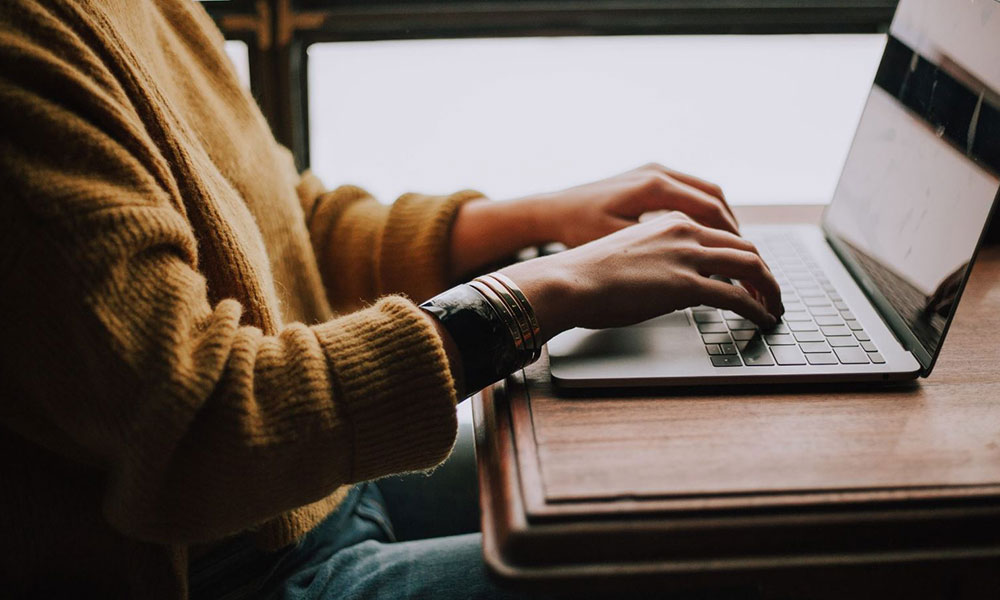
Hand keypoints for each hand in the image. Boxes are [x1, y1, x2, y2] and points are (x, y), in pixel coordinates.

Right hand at [499, 211, 782, 342]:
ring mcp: (687, 256)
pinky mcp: (686, 284)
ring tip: (774, 308)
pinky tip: (762, 319)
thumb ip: (658, 261)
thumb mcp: (629, 255)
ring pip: (751, 266)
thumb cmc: (586, 274)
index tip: (751, 275)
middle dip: (765, 272)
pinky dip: (758, 308)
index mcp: (670, 221)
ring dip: (769, 289)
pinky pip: (738, 296)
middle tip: (771, 293)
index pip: (722, 234)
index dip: (744, 256)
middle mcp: (684, 231)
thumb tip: (671, 286)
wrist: (568, 281)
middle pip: (745, 247)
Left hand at [534, 163, 738, 247]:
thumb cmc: (578, 230)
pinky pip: (689, 191)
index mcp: (654, 186)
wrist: (552, 210)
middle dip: (733, 229)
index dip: (732, 238)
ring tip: (731, 248)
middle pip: (714, 198)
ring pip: (705, 192)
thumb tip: (701, 267)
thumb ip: (661, 251)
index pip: (710, 210)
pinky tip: (705, 234)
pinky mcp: (648, 176)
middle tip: (746, 257)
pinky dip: (704, 211)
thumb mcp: (620, 244)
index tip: (743, 261)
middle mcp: (658, 172)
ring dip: (721, 219)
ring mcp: (653, 170)